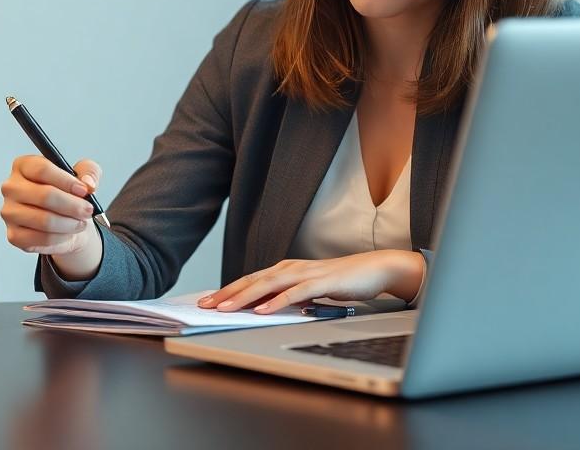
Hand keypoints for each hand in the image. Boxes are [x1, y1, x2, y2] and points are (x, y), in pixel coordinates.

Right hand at [0, 156, 103, 277]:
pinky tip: (68, 233)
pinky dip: (61, 238)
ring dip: (69, 223)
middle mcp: (11, 187)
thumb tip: (88, 183)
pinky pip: (41, 239)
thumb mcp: (84, 175)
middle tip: (87, 210)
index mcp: (23, 166)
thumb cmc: (69, 193)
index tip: (84, 190)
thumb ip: (89, 172)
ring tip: (81, 223)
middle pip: (44, 195)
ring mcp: (9, 212)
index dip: (67, 181)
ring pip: (44, 220)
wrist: (65, 221)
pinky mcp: (14, 235)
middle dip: (73, 205)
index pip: (42, 169)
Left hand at [196, 250, 424, 313]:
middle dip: (227, 293)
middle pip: (252, 280)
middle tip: (206, 305)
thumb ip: (286, 296)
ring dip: (245, 297)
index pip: (250, 280)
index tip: (207, 302)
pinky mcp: (322, 282)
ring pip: (268, 285)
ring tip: (226, 308)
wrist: (374, 270)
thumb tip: (263, 308)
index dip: (227, 290)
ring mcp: (306, 273)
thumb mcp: (307, 290)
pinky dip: (277, 302)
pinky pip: (295, 293)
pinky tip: (263, 311)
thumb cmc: (341, 281)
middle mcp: (291, 268)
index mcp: (286, 269)